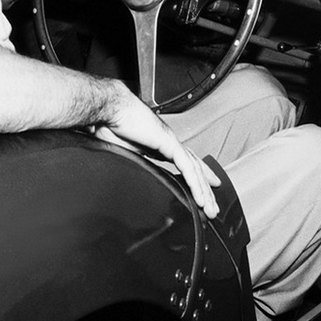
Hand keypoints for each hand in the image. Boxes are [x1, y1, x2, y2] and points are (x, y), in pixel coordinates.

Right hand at [94, 86, 220, 217]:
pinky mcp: (169, 143)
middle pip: (194, 168)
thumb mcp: (122, 154)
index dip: (195, 176)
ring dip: (204, 191)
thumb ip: (132, 167)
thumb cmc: (110, 125)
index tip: (203, 189)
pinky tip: (200, 199)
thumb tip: (128, 183)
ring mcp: (171, 141)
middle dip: (204, 189)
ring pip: (195, 170)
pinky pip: (187, 168)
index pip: (183, 162)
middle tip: (211, 207)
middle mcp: (169, 142)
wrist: (109, 110)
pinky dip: (195, 185)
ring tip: (209, 210)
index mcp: (158, 144)